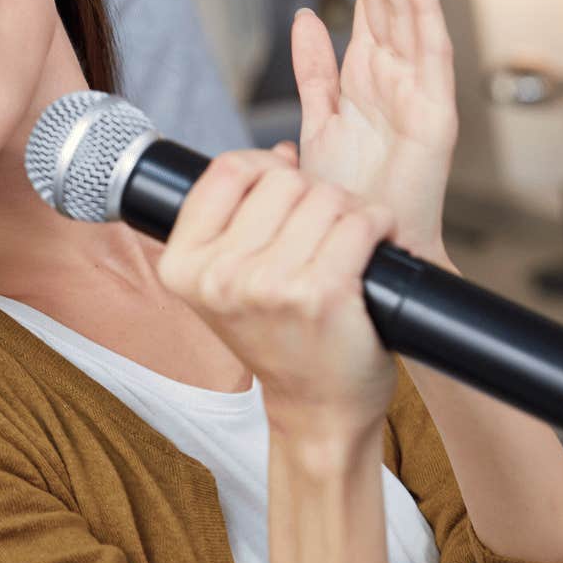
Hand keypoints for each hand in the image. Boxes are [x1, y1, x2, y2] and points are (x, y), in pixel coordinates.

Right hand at [156, 147, 398, 444]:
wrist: (317, 408)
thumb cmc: (280, 340)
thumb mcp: (227, 282)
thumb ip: (238, 217)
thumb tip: (282, 155)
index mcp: (183, 266)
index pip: (226, 170)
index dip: (264, 167)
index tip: (283, 194)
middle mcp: (219, 276)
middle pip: (282, 179)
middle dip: (313, 193)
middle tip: (320, 232)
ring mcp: (268, 285)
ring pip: (326, 196)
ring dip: (350, 211)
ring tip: (346, 245)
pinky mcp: (321, 293)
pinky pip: (361, 221)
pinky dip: (379, 226)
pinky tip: (374, 247)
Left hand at [293, 0, 457, 260]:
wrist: (370, 254)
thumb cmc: (350, 197)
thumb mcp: (318, 123)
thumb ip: (314, 71)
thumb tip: (307, 20)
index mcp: (370, 71)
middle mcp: (398, 71)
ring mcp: (419, 88)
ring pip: (402, 3)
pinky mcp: (435, 113)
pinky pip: (431, 48)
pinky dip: (421, 5)